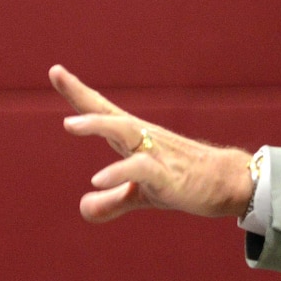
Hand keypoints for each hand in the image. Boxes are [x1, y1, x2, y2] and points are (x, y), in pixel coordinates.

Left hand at [51, 65, 254, 223]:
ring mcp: (155, 154)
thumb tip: (84, 209)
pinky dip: (118, 173)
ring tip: (69, 124)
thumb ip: (112, 200)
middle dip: (82, 95)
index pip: (101, 110)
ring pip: (124, 131)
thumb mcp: (142, 194)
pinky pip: (140, 169)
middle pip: (108, 112)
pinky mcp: (167, 176)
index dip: (78, 92)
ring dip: (97, 125)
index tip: (56, 71)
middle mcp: (142, 138)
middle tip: (58, 74)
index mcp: (132, 138)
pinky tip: (97, 180)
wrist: (224, 183)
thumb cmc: (182, 180)